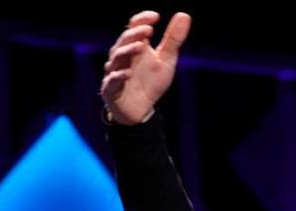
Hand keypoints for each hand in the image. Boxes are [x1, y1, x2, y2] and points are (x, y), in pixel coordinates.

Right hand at [100, 10, 190, 124]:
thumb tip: (184, 15)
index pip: (134, 27)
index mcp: (135, 46)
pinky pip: (112, 81)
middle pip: (124, 40)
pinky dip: (118, 76)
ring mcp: (115, 71)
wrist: (141, 110)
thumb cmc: (151, 82)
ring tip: (141, 46)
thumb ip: (173, 39)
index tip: (156, 17)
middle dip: (135, 34)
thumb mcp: (166, 59)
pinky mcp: (111, 89)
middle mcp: (122, 56)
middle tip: (149, 30)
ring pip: (117, 57)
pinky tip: (128, 73)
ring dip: (128, 50)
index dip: (142, 20)